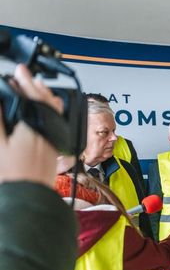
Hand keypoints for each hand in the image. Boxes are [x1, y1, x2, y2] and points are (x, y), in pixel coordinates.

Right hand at [0, 64, 63, 187]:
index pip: (33, 96)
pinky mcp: (55, 149)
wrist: (29, 198)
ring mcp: (54, 140)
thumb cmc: (13, 175)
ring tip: (37, 88)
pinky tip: (45, 112)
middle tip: (26, 75)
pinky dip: (51, 112)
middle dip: (35, 86)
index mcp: (35, 125)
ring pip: (54, 112)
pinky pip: (57, 123)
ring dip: (45, 98)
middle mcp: (49, 130)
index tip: (18, 71)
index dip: (25, 81)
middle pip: (47, 102)